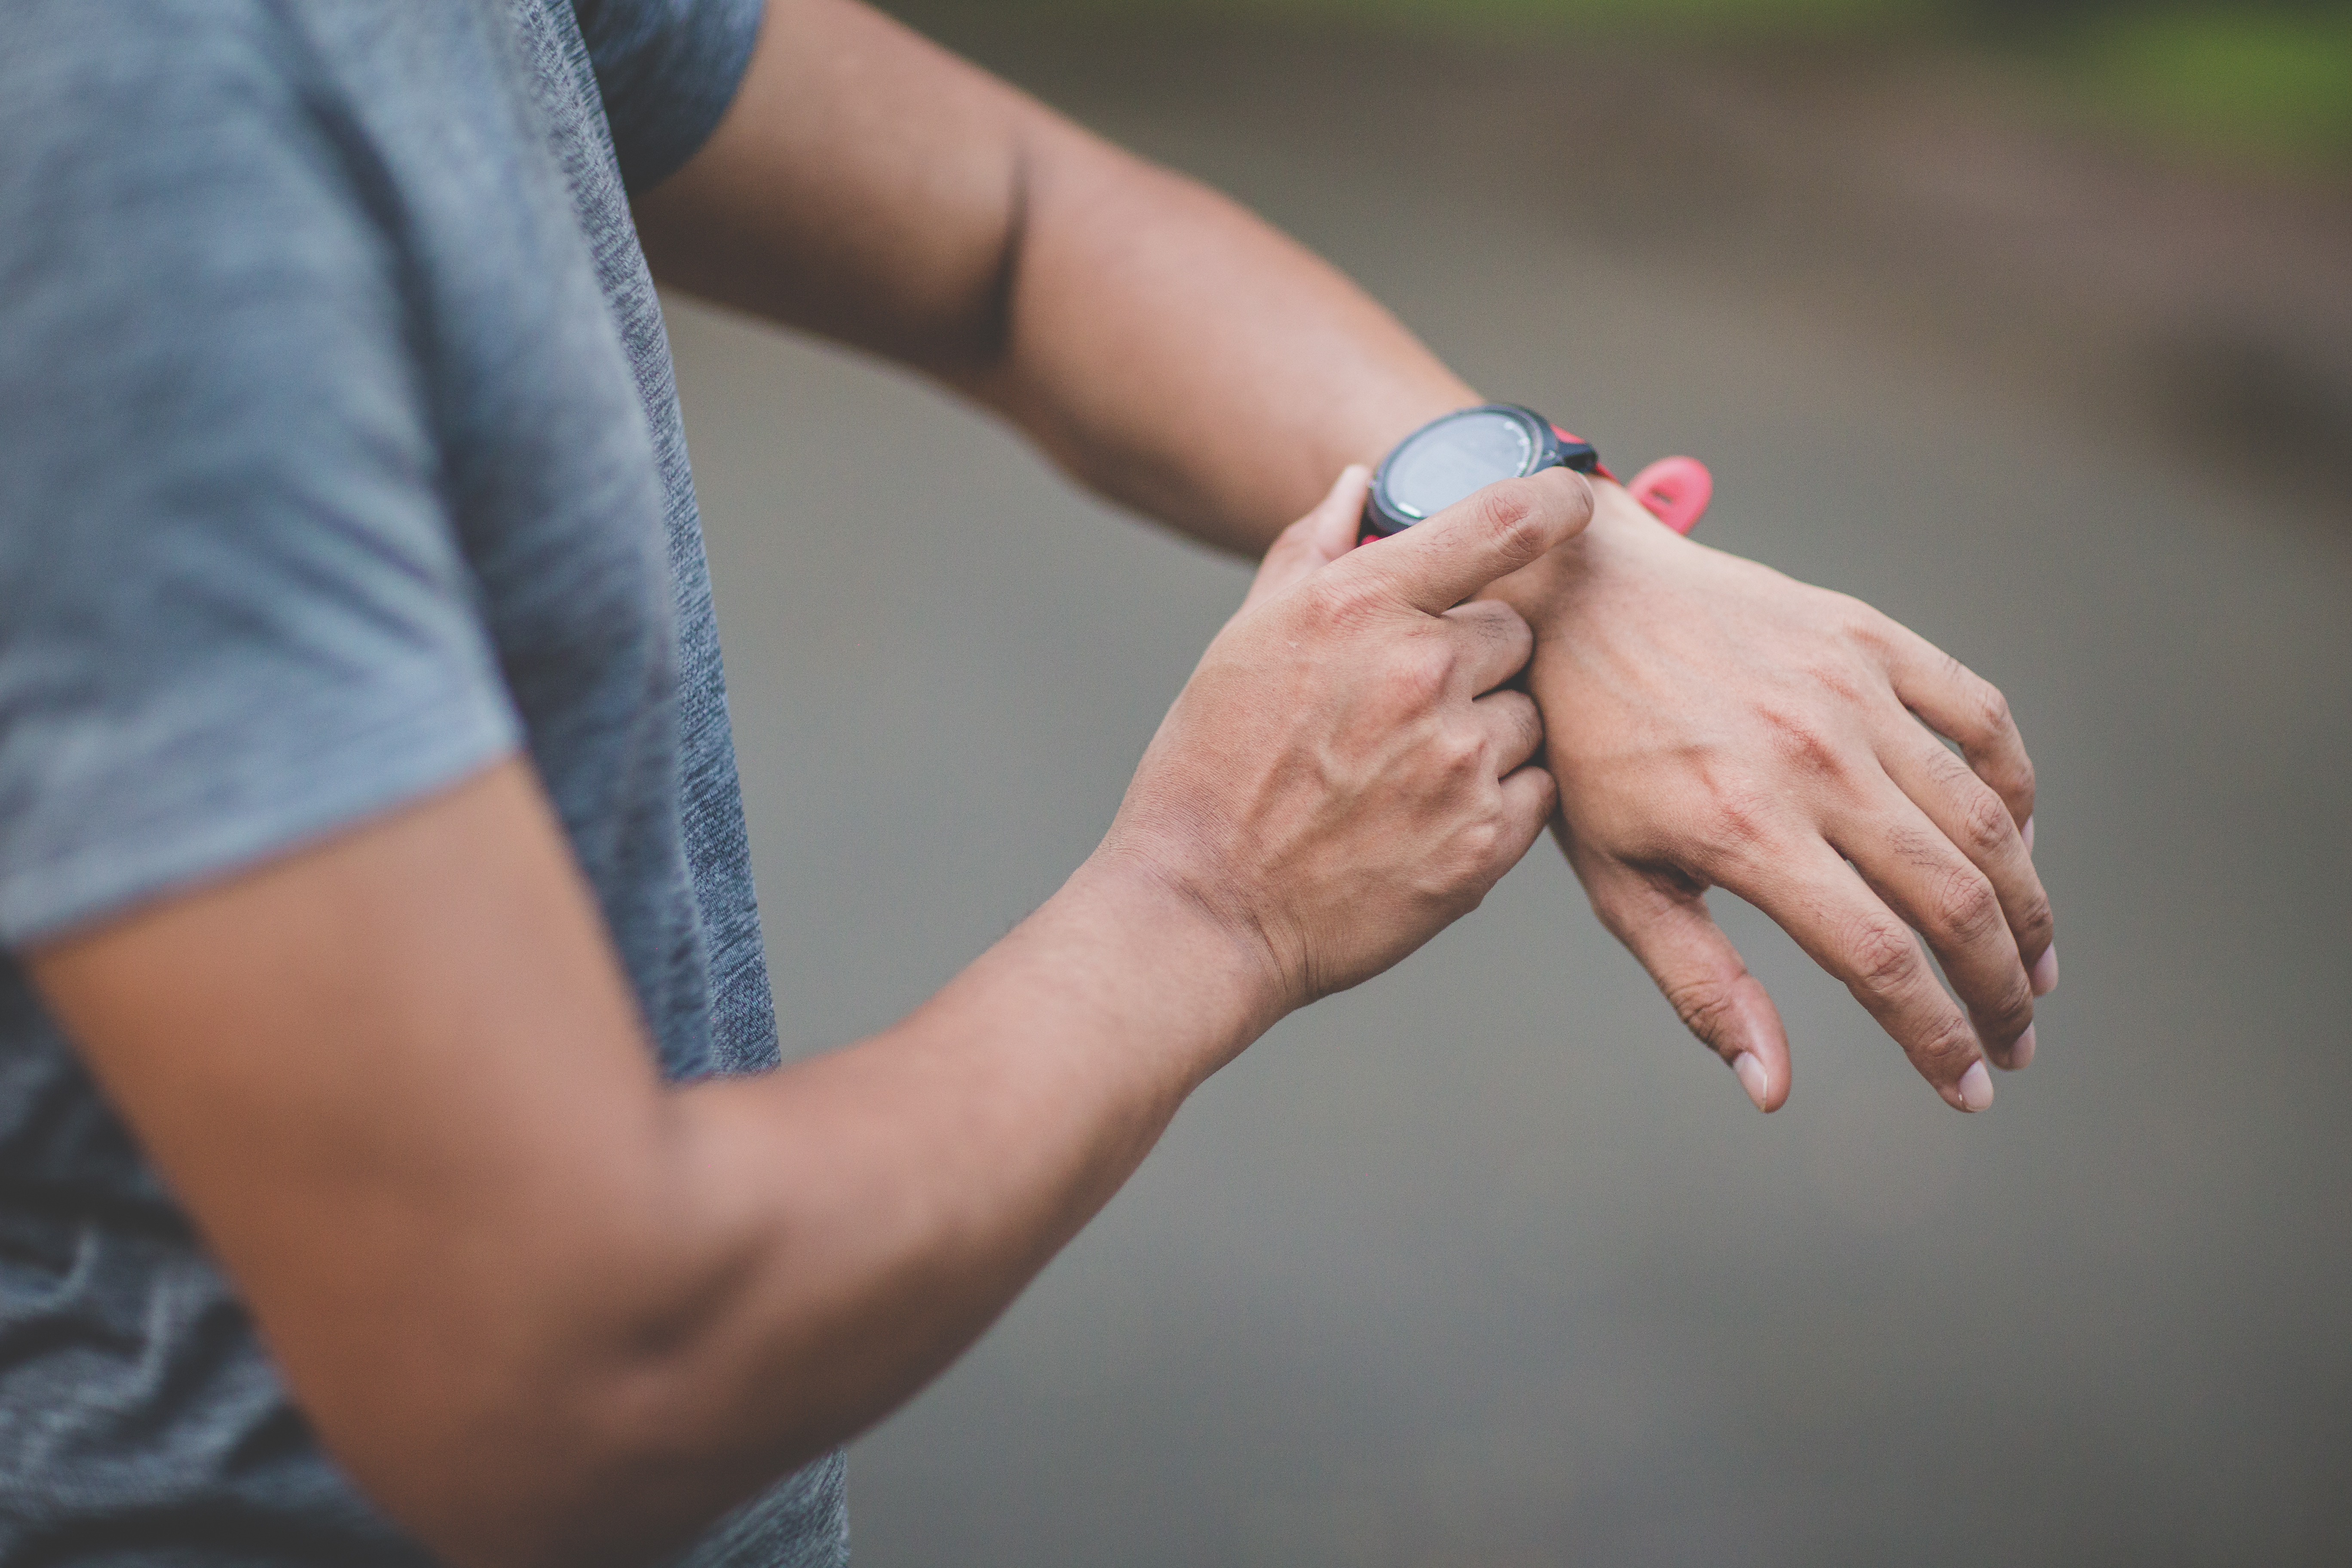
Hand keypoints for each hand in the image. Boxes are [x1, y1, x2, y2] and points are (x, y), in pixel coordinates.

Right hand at [1099, 464, 1594, 1012]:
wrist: (1206, 909)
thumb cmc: (1211, 770)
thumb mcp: (1245, 640)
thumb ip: (1312, 552)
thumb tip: (1359, 487)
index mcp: (1359, 603)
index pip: (1500, 521)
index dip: (1554, 500)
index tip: (1573, 499)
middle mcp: (1422, 670)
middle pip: (1514, 632)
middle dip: (1474, 658)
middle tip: (1402, 703)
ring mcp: (1461, 759)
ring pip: (1526, 715)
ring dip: (1486, 732)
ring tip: (1403, 770)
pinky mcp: (1487, 840)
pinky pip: (1536, 789)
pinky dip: (1497, 799)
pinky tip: (1423, 817)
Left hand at [1508, 485, 2056, 1113]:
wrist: (1574, 600)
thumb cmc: (1586, 749)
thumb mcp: (1616, 878)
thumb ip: (1700, 983)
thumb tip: (1770, 1086)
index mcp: (1743, 831)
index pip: (1880, 961)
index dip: (1937, 1036)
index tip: (1969, 1087)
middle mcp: (1811, 760)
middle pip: (1953, 899)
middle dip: (2001, 988)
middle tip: (2015, 1040)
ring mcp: (1849, 692)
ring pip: (1984, 819)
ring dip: (2028, 906)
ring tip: (2035, 965)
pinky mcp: (1870, 639)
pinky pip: (1981, 719)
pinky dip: (2016, 788)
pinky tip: (2015, 843)